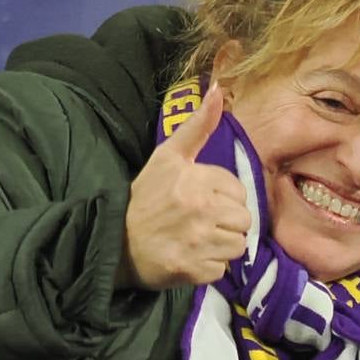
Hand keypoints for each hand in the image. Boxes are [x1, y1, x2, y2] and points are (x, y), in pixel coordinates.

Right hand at [119, 82, 251, 290]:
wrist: (115, 240)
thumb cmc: (145, 196)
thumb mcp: (168, 156)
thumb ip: (198, 126)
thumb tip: (221, 89)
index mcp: (197, 179)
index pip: (239, 192)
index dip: (224, 198)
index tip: (200, 202)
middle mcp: (200, 209)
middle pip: (244, 220)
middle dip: (226, 223)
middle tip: (199, 223)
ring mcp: (198, 241)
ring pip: (238, 246)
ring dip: (221, 246)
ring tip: (196, 240)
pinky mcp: (194, 270)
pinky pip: (222, 269)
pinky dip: (209, 267)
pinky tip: (190, 257)